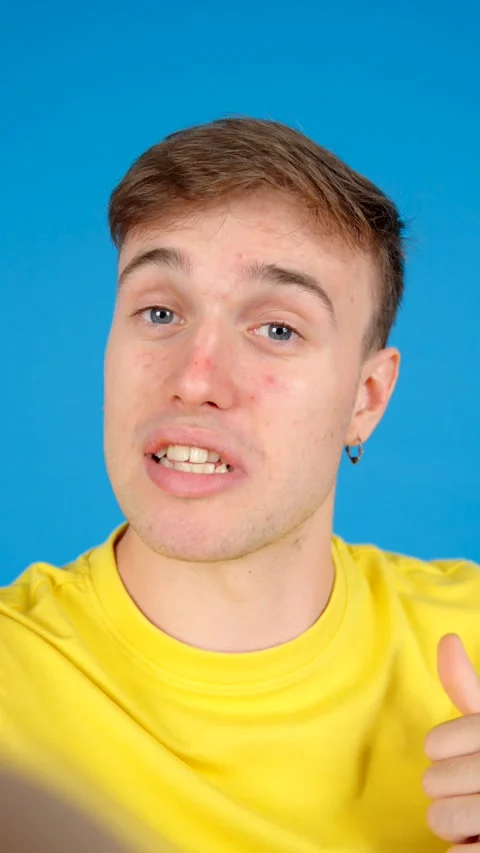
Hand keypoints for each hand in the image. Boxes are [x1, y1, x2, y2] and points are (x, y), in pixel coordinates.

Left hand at [423, 634, 479, 850]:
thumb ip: (468, 687)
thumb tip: (447, 638)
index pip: (434, 743)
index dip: (445, 754)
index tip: (472, 756)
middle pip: (433, 782)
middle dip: (449, 791)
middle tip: (479, 792)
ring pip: (441, 818)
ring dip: (454, 825)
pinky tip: (479, 843)